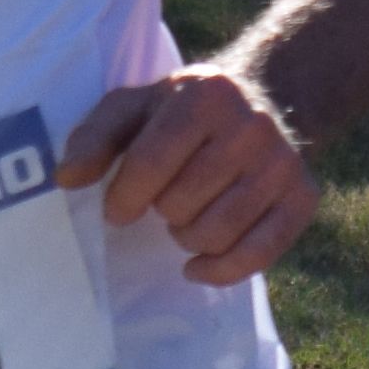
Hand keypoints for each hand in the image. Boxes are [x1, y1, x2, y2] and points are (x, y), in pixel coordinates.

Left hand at [59, 66, 317, 285]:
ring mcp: (282, 165)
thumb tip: (65, 178)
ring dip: (187, 239)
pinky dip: (219, 271)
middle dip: (162, 212)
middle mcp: (251, 127)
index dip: (124, 198)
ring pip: (215, 234)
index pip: (149, 165)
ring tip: (186, 218)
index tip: (119, 206)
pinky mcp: (303, 199)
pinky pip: (255, 257)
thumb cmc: (183, 112)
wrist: (266, 100)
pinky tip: (197, 265)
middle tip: (167, 199)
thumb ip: (95, 137)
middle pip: (180, 205)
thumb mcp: (134, 107)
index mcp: (204, 96)